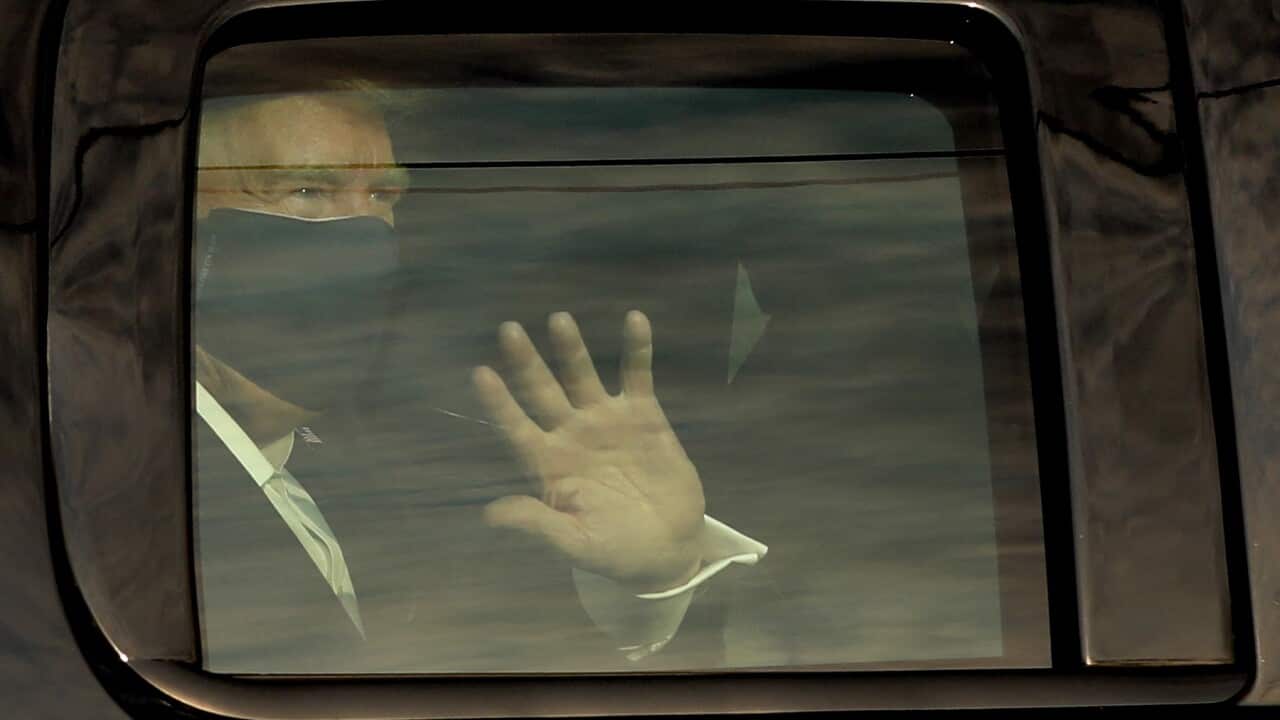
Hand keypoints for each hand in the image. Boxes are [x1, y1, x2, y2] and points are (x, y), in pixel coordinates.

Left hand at [472, 310, 705, 591]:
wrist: (668, 548)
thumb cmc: (615, 551)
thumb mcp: (576, 544)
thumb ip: (538, 524)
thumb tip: (490, 514)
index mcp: (549, 465)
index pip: (516, 427)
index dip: (499, 402)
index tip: (480, 372)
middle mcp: (571, 435)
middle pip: (542, 391)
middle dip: (526, 362)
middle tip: (508, 329)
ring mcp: (606, 421)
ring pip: (582, 376)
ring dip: (571, 349)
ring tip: (559, 319)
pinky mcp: (644, 415)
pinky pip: (637, 375)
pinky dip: (637, 349)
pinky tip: (635, 319)